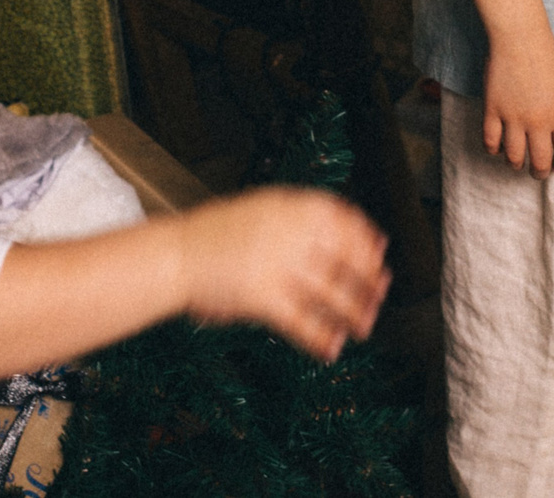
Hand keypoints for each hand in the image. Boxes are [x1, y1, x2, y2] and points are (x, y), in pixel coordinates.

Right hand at [176, 187, 391, 360]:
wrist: (175, 254)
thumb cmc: (215, 235)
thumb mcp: (262, 209)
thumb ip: (299, 219)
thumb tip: (345, 236)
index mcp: (291, 205)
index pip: (346, 220)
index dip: (367, 241)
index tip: (379, 255)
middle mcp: (291, 232)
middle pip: (347, 258)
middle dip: (368, 281)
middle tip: (379, 295)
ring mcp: (279, 265)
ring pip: (333, 292)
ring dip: (354, 312)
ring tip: (363, 327)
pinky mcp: (264, 298)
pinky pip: (304, 322)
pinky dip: (322, 337)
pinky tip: (331, 347)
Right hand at [483, 22, 553, 176]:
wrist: (520, 36)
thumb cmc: (546, 56)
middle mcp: (539, 121)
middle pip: (540, 163)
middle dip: (540, 172)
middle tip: (537, 171)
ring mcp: (514, 117)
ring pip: (514, 158)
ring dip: (516, 164)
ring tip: (517, 161)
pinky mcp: (493, 110)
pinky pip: (491, 141)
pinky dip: (494, 149)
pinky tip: (497, 147)